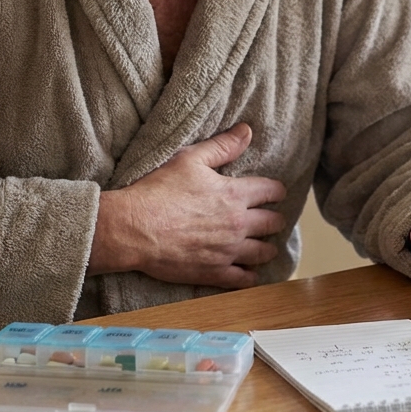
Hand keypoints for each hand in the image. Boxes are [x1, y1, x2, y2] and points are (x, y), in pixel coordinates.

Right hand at [89, 123, 286, 288]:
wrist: (134, 228)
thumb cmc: (159, 191)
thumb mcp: (189, 159)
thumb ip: (222, 146)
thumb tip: (246, 131)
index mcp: (235, 194)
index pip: (271, 191)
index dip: (276, 191)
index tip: (276, 193)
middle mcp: (238, 224)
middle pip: (273, 223)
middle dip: (275, 220)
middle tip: (274, 221)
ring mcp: (228, 251)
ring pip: (263, 252)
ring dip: (267, 248)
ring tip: (266, 247)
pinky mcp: (215, 273)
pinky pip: (244, 280)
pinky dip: (251, 276)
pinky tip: (250, 273)